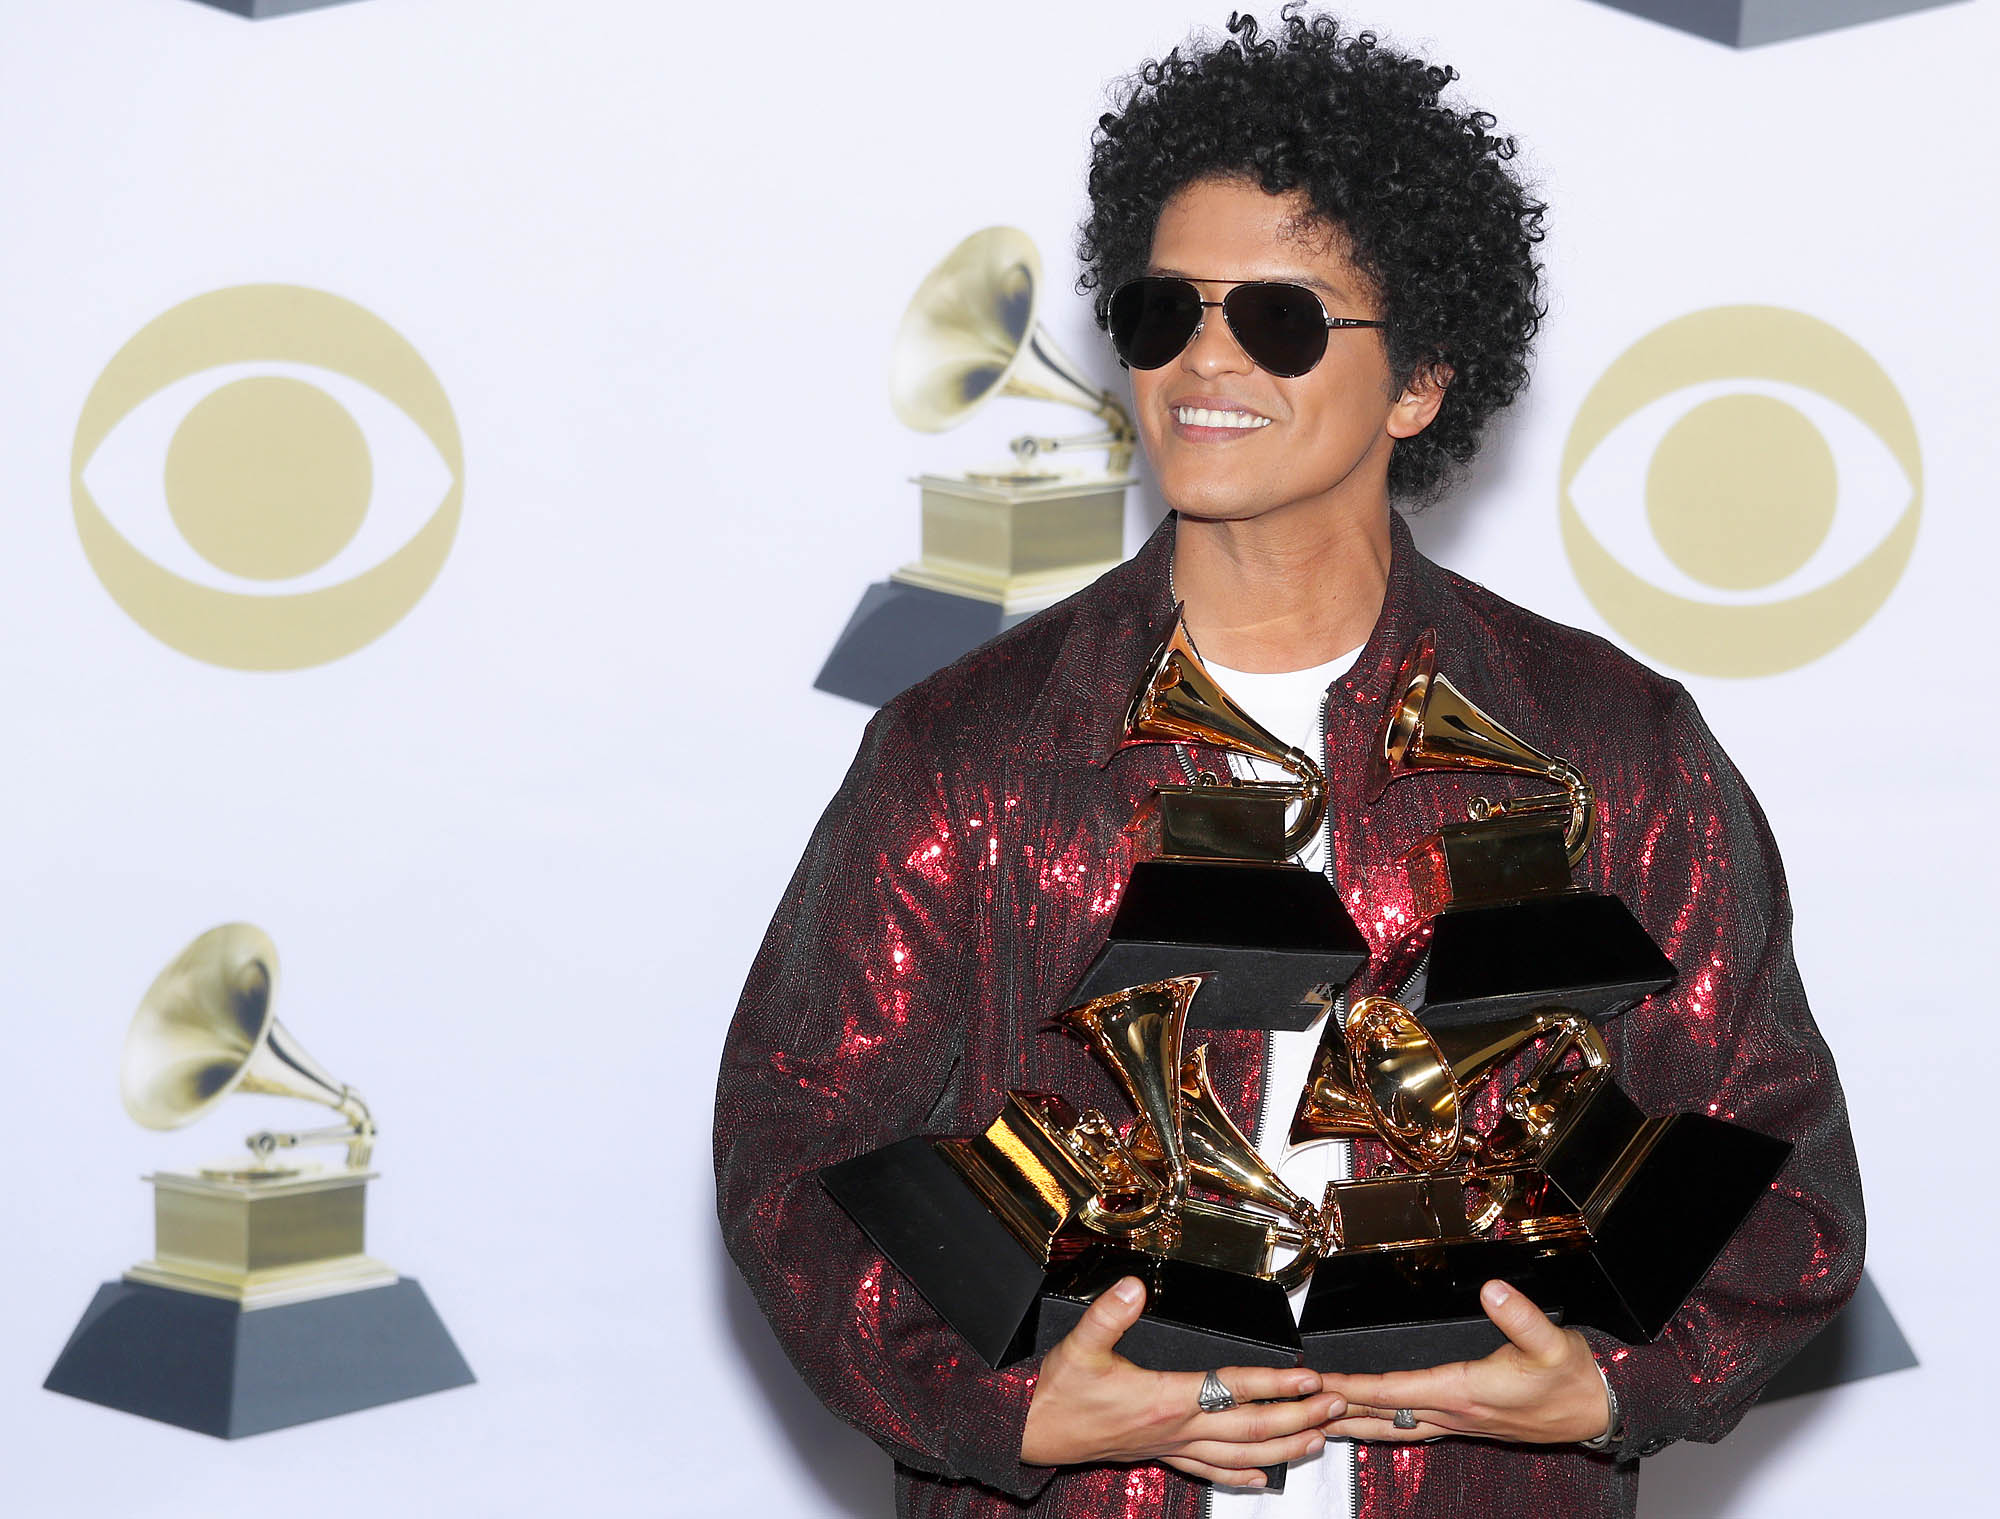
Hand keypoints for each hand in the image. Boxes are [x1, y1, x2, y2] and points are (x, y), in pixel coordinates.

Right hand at [1021, 1276, 1345, 1487]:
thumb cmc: (1058, 1392)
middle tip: (1334, 1406)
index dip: (1272, 1383)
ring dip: (1282, 1449)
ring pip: (1239, 1455)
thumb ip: (1109, 1315)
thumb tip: (1134, 1286)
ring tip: (1319, 1440)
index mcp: (1164, 1399)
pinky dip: (1242, 1476)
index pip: (1231, 1389)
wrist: (1033, 1433)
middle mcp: (1176, 1428)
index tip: (1308, 1377)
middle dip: (1297, 1418)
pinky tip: (1264, 1479)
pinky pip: (1210, 1470)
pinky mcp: (1161, 1454)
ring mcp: (1171, 1446)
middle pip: (1250, 1428)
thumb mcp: (1079, 1346)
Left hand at [1320, 1280, 1611, 1444]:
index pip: (1395, 1391)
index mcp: (1465, 1391)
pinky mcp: (1468, 1422)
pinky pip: (1414, 1427)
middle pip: (1383, 1414)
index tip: (1321, 1382)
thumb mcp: (1551, 1341)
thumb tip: (1493, 1289)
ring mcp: (1460, 1422)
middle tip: (1298, 1404)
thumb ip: (1520, 1316)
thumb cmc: (1573, 1378)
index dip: (1354, 1385)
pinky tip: (1373, 1423)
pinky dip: (1385, 1424)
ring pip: (1395, 1426)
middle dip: (1339, 1409)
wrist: (1599, 1408)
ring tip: (1319, 1418)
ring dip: (1356, 1421)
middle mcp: (1456, 1412)